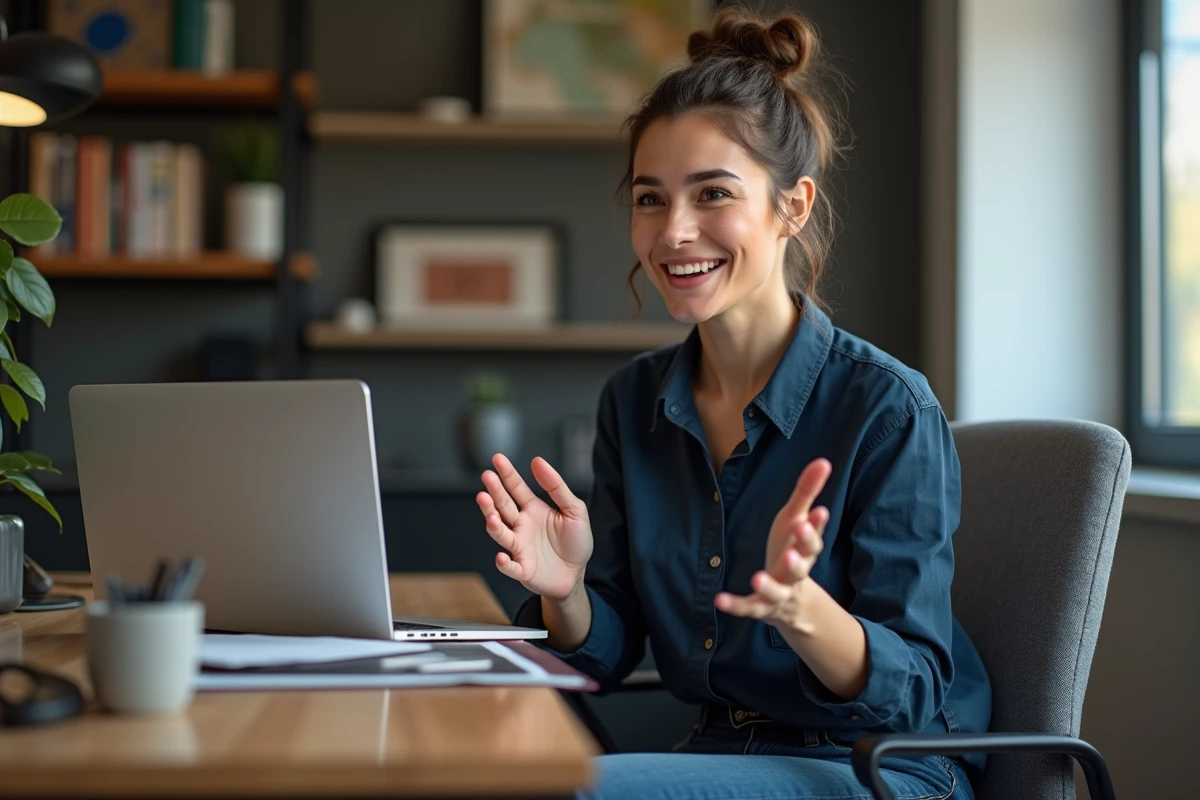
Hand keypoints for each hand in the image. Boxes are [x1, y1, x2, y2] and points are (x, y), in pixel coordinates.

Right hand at [476, 454, 593, 601]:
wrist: (576, 574)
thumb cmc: (574, 541)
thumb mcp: (574, 510)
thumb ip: (556, 486)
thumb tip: (537, 461)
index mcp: (532, 509)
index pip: (516, 488)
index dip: (507, 474)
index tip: (497, 458)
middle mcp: (520, 526)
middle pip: (503, 506)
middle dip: (494, 492)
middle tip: (487, 477)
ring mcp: (519, 547)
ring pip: (501, 533)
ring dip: (493, 524)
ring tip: (490, 514)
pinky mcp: (522, 569)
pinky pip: (510, 566)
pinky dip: (504, 563)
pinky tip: (501, 556)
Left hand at [715, 458, 831, 627]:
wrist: (792, 602)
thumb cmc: (792, 550)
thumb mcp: (796, 520)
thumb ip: (807, 492)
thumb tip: (823, 460)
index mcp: (804, 551)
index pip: (813, 540)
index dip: (816, 527)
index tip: (820, 511)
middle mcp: (794, 573)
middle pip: (800, 567)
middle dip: (798, 557)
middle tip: (793, 545)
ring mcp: (779, 591)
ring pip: (777, 591)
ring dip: (769, 585)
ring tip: (757, 577)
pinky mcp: (761, 606)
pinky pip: (749, 607)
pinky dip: (735, 605)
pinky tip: (719, 600)